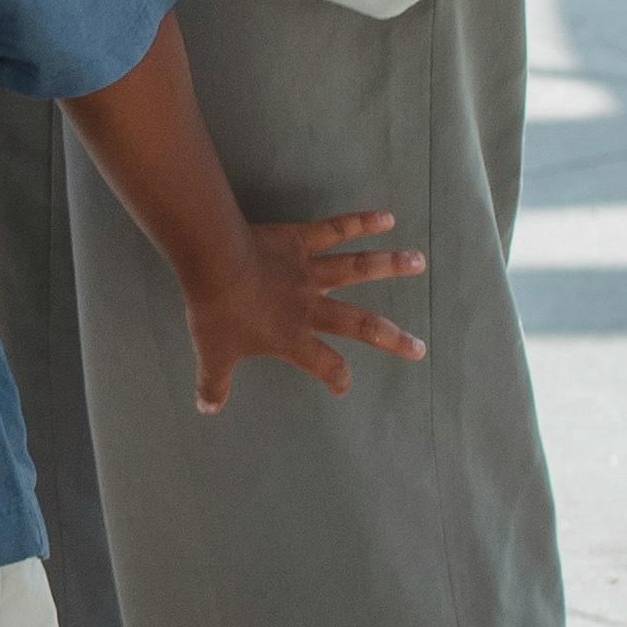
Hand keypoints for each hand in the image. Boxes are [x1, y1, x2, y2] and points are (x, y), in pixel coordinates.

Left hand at [184, 212, 425, 414]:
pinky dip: (362, 221)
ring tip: (419, 262)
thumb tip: (207, 408)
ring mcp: (309, 271)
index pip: (324, 363)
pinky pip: (336, 229)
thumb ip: (213, 382)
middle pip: (360, 324)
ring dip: (391, 266)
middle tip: (418, 348)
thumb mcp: (212, 355)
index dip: (336, 378)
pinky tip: (386, 217)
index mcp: (293, 337)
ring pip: (358, 269)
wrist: (214, 266)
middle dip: (391, 338)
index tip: (342, 387)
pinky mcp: (301, 240)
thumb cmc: (216, 314)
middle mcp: (310, 306)